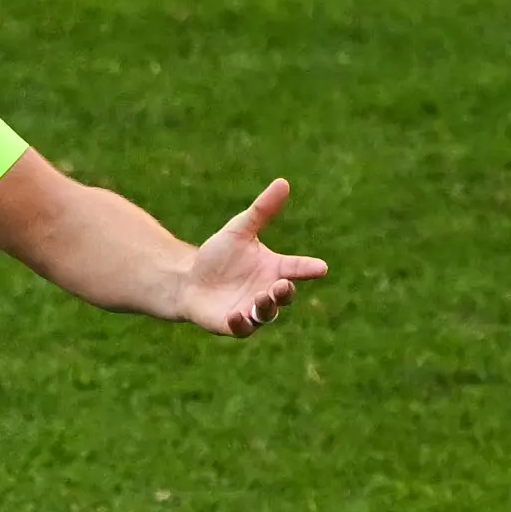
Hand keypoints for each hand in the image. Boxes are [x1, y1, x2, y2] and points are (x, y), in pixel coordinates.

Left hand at [172, 179, 326, 336]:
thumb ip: (262, 211)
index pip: (296, 268)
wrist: (189, 279)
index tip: (321, 267)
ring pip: (267, 314)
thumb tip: (283, 182)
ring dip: (266, 307)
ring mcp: (251, 310)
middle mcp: (267, 291)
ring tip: (260, 297)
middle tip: (282, 285)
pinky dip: (241, 323)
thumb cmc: (218, 255)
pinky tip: (235, 314)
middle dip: (285, 291)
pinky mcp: (233, 324)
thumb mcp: (239, 230)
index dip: (308, 268)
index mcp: (274, 268)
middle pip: (284, 295)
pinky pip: (243, 328)